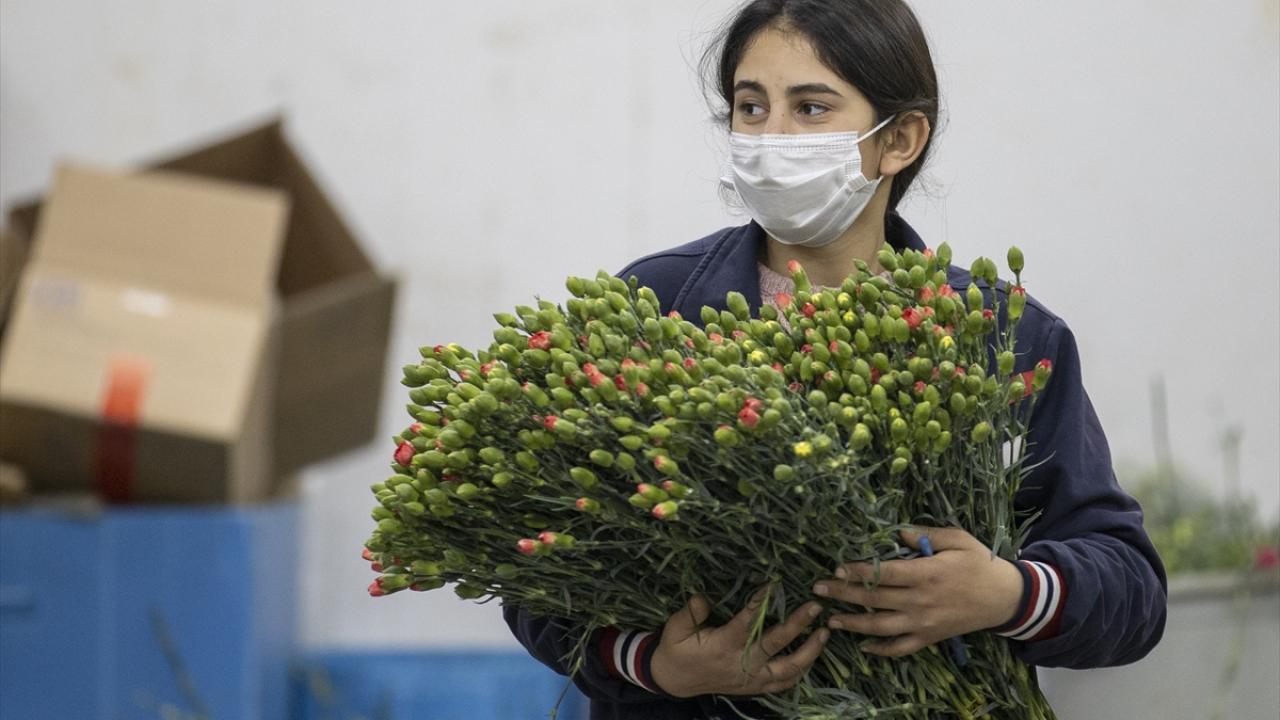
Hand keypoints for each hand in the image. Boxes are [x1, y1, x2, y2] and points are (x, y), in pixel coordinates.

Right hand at [649, 588, 829, 697]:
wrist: (676, 681)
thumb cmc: (677, 650)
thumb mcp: (675, 629)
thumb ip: (690, 613)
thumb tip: (702, 598)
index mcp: (722, 646)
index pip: (746, 623)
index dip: (760, 603)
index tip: (774, 584)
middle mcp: (741, 664)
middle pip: (776, 644)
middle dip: (798, 625)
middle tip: (815, 606)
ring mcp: (751, 678)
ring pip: (788, 669)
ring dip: (810, 652)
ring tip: (825, 633)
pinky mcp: (755, 687)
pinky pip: (784, 683)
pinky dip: (801, 671)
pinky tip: (813, 656)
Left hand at [814, 527, 1022, 657]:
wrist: (1005, 598)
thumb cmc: (980, 563)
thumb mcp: (957, 539)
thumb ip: (926, 534)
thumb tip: (896, 530)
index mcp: (926, 573)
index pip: (884, 573)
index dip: (858, 572)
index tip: (837, 568)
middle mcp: (921, 601)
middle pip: (875, 599)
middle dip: (843, 594)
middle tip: (818, 589)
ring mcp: (924, 623)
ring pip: (881, 628)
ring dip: (853, 624)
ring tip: (831, 619)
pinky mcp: (930, 637)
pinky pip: (901, 648)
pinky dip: (881, 650)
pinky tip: (863, 646)